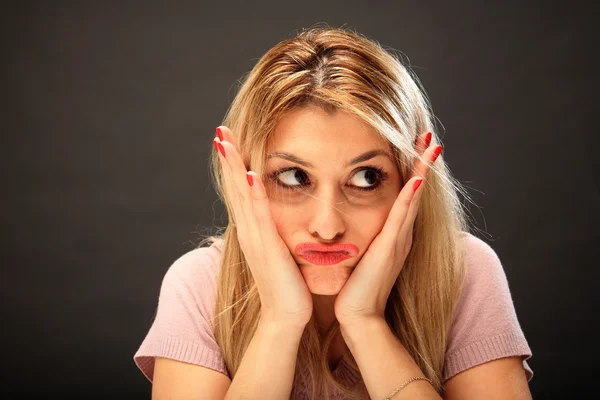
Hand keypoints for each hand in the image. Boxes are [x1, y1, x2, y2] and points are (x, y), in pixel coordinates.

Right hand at [214, 126, 313, 328]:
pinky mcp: (267, 248)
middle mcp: (249, 231)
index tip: (229, 141)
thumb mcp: (281, 251)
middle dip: (227, 159)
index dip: (233, 166)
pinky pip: (259, 216)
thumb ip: (277, 231)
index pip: (240, 191)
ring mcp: (255, 239)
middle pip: (234, 188)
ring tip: (225, 142)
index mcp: (253, 230)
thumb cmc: (289, 285)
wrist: (287, 316)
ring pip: (242, 196)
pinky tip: (250, 174)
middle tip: (220, 131)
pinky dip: (253, 195)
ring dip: (233, 168)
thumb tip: (282, 215)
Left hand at [334, 132, 442, 327]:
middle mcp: (400, 234)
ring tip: (430, 146)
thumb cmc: (355, 286)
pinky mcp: (389, 249)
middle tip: (430, 137)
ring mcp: (398, 241)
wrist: (358, 315)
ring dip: (421, 171)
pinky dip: (408, 198)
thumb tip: (347, 220)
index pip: (405, 195)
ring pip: (412, 198)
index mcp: (393, 234)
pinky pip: (400, 218)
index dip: (412, 170)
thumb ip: (362, 237)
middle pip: (414, 191)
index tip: (414, 145)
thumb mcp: (360, 254)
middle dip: (422, 163)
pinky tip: (415, 179)